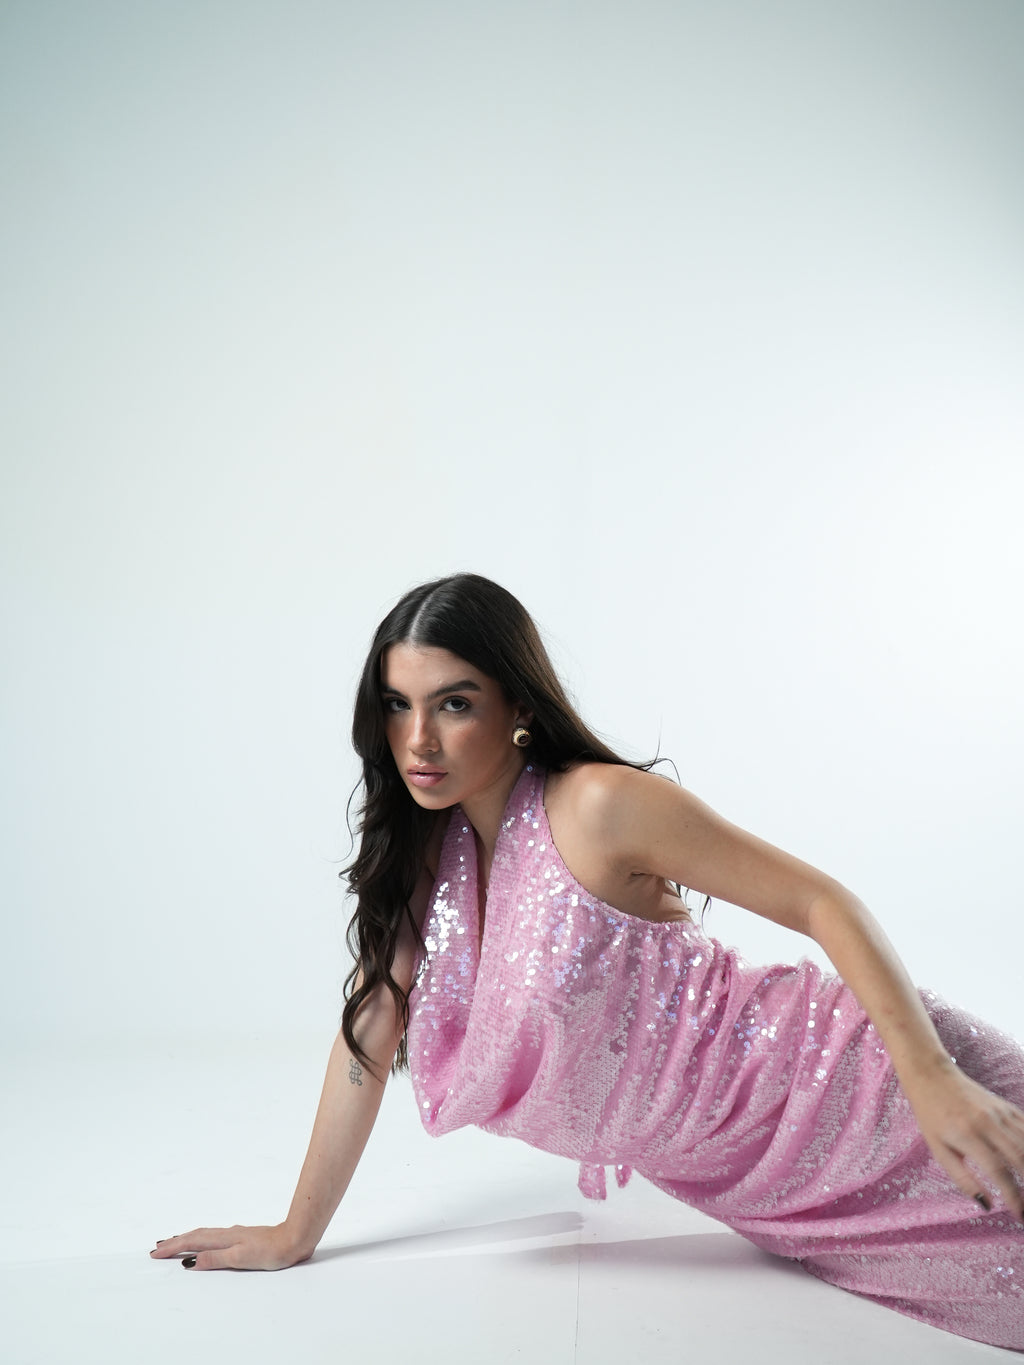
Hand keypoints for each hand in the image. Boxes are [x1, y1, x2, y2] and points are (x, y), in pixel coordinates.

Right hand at [149, 1223, 312, 1270]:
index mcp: (224, 1239)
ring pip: (204, 1235)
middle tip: (157, 1247)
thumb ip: (215, 1259)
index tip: (156, 1252)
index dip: (173, 1247)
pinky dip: (201, 1239)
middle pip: (195, 1236)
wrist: (295, 1239)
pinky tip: (204, 1242)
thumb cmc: (271, 1251)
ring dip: (187, 1238)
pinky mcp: (243, 1238)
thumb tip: (190, 1261)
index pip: (193, 1242)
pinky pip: (214, 1236)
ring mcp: (235, 1234)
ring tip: (173, 1242)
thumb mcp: (241, 1258)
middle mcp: (227, 1234)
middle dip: (175, 1241)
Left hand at [904, 1061, 1023, 1219]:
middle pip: (1020, 1158)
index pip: (999, 1170)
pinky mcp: (1007, 1107)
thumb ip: (962, 1178)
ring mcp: (1000, 1112)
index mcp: (967, 1134)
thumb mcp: (938, 1150)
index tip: (1019, 1215)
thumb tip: (986, 1204)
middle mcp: (988, 1122)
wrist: (932, 1076)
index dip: (1013, 1196)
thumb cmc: (932, 1117)